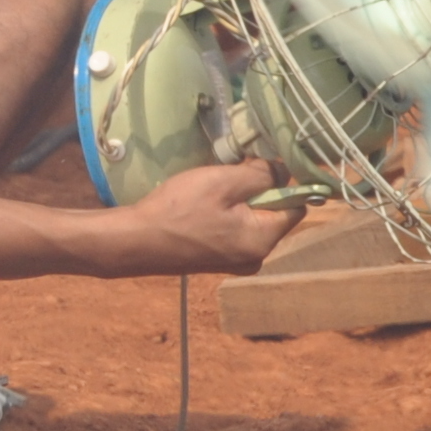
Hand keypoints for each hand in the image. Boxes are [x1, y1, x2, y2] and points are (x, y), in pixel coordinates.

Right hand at [109, 157, 297, 275]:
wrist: (133, 243)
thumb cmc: (178, 211)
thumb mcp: (223, 182)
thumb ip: (262, 175)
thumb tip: (285, 171)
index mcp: (262, 241)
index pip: (296, 206)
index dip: (284, 182)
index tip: (259, 166)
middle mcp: (256, 258)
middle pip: (274, 214)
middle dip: (258, 191)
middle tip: (229, 176)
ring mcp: (236, 263)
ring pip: (253, 220)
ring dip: (240, 201)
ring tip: (213, 190)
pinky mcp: (219, 261)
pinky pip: (236, 230)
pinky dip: (227, 215)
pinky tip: (204, 206)